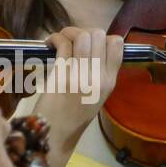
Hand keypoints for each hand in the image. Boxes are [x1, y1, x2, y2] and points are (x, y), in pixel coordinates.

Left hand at [33, 26, 124, 140]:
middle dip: (83, 31)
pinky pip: (62, 44)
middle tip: (71, 41)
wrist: (55, 135)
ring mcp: (81, 75)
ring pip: (81, 35)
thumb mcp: (96, 97)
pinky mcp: (61, 75)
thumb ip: (98, 74)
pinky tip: (48, 43)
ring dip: (68, 31)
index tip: (89, 44)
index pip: (117, 44)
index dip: (102, 37)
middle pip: (98, 35)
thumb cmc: (72, 117)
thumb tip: (91, 48)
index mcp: (110, 82)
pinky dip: (54, 38)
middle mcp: (99, 77)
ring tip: (59, 40)